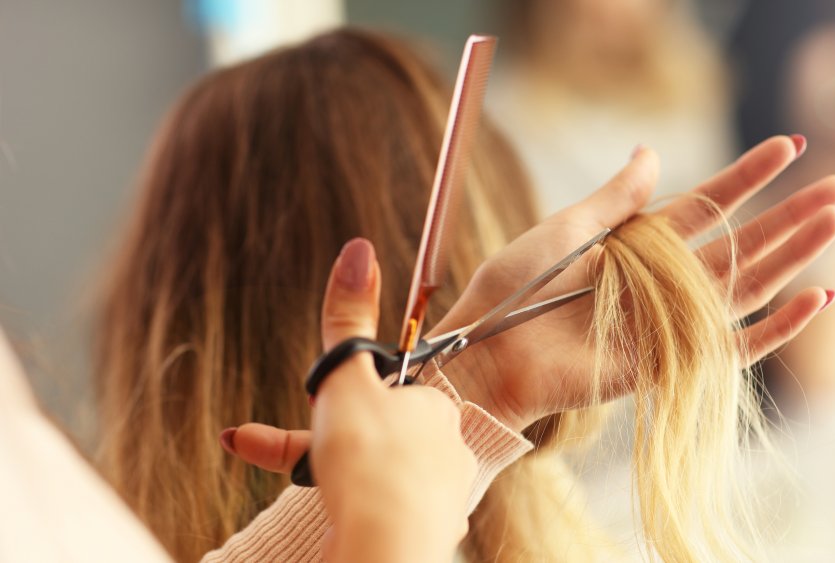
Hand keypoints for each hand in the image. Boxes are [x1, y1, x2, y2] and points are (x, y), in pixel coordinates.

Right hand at [305, 239, 475, 562]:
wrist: (386, 546)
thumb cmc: (369, 461)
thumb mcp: (346, 382)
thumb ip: (348, 318)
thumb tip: (359, 249)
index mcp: (434, 406)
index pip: (387, 392)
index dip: (346, 403)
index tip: (325, 420)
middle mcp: (450, 446)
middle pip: (381, 437)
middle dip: (334, 445)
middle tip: (300, 456)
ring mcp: (446, 493)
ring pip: (384, 478)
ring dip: (344, 480)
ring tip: (326, 493)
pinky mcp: (433, 533)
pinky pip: (390, 515)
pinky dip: (362, 514)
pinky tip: (349, 521)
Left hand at [435, 136, 834, 430]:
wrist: (488, 349)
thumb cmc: (514, 286)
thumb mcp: (564, 228)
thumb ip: (615, 197)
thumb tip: (652, 151)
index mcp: (639, 243)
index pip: (707, 204)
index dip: (748, 176)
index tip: (787, 146)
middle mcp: (662, 280)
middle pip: (742, 243)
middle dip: (791, 214)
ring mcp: (669, 321)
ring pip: (747, 285)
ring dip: (795, 254)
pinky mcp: (669, 363)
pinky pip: (734, 346)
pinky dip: (776, 327)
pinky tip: (816, 297)